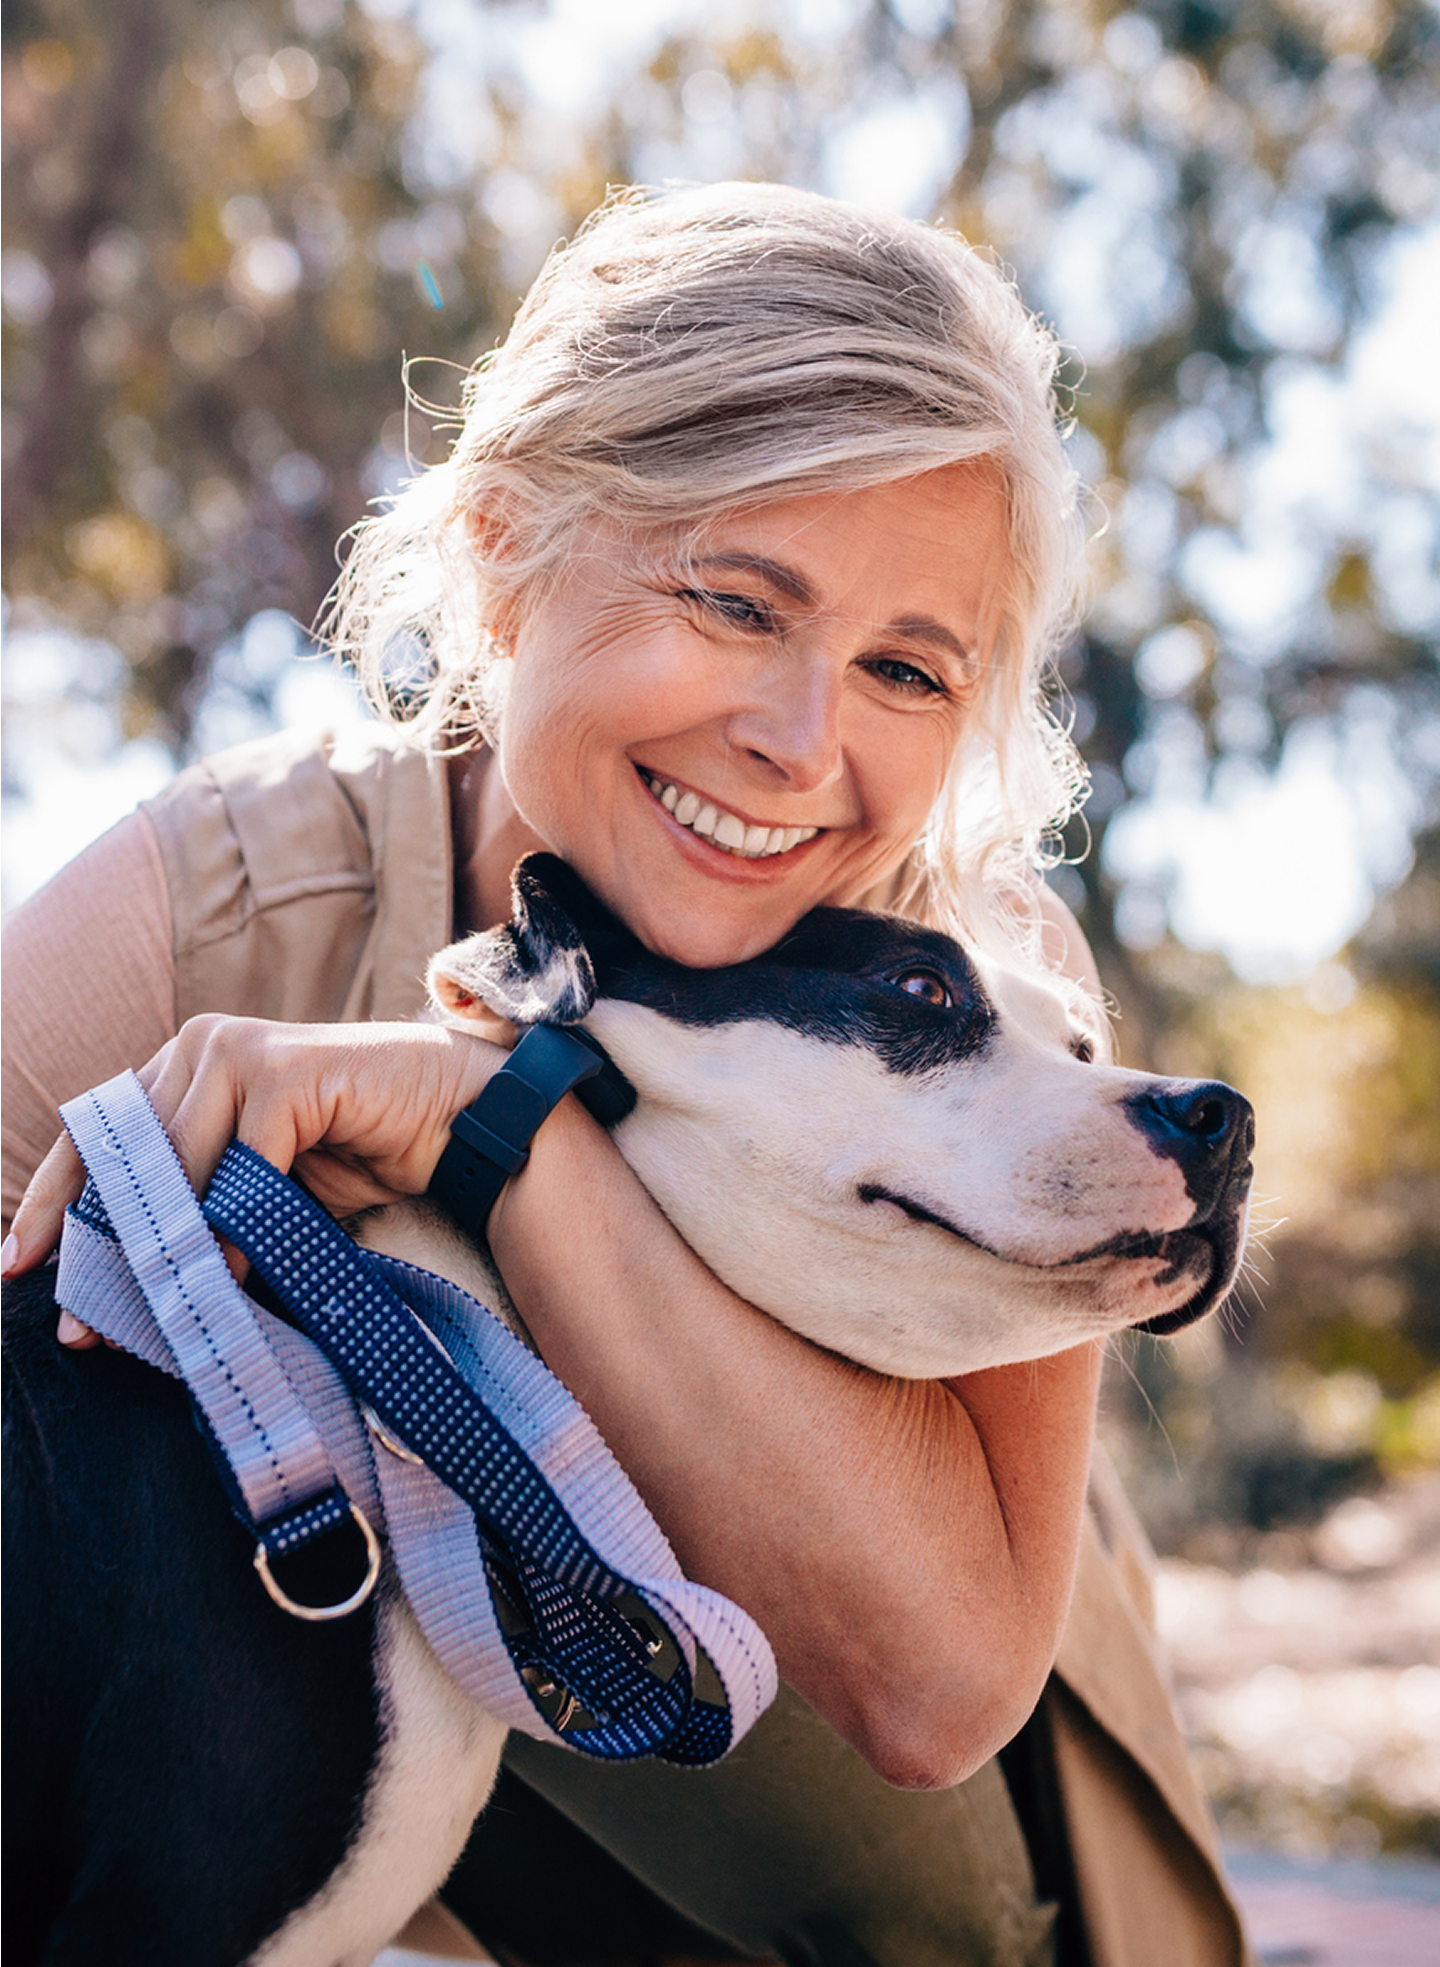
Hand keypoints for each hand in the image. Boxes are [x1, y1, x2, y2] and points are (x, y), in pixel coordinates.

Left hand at [4, 1014, 507, 1342]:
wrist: (452, 1118)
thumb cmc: (355, 1151)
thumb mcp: (257, 1188)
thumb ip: (196, 1209)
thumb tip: (125, 1284)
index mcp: (182, 1065)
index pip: (95, 1133)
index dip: (55, 1202)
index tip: (16, 1266)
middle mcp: (199, 1045)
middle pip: (122, 1152)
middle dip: (100, 1245)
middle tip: (81, 1324)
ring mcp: (240, 1049)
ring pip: (174, 1160)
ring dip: (165, 1247)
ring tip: (155, 1314)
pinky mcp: (286, 1070)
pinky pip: (239, 1162)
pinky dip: (231, 1226)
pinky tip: (227, 1277)